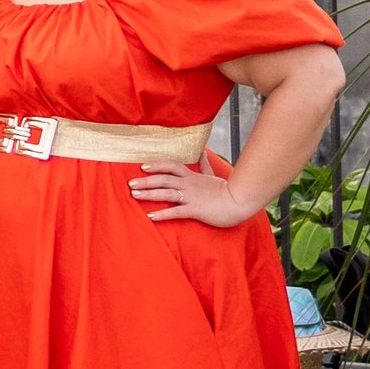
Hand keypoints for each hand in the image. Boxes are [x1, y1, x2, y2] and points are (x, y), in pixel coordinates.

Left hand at [129, 162, 253, 229]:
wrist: (240, 202)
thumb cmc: (226, 190)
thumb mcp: (214, 175)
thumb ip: (205, 165)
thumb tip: (203, 152)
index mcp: (192, 176)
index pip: (172, 166)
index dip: (157, 165)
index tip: (143, 166)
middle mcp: (189, 184)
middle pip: (164, 178)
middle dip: (146, 180)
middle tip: (130, 183)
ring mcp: (192, 196)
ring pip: (167, 193)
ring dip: (149, 194)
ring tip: (134, 196)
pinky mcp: (196, 210)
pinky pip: (176, 212)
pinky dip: (163, 214)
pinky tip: (151, 216)